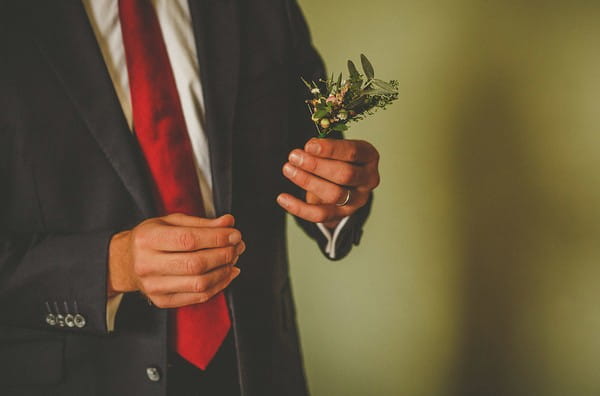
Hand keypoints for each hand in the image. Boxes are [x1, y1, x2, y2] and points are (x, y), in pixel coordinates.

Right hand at [107, 213, 244, 307]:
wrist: (126, 262)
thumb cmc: (152, 238)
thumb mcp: (171, 222)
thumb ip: (201, 223)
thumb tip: (228, 223)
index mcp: (147, 239)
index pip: (188, 240)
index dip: (216, 238)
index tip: (234, 234)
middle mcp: (147, 264)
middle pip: (195, 264)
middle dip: (224, 254)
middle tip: (237, 246)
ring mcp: (153, 286)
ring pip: (199, 283)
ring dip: (224, 271)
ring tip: (233, 258)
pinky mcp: (162, 301)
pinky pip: (198, 297)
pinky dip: (219, 285)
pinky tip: (227, 273)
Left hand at [277, 138, 379, 228]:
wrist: (345, 184)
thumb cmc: (339, 160)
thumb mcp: (337, 150)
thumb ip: (324, 149)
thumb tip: (306, 151)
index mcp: (369, 156)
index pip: (353, 152)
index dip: (330, 149)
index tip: (308, 146)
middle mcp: (368, 179)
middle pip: (345, 174)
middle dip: (317, 166)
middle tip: (294, 157)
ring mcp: (357, 199)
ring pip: (334, 195)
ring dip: (308, 182)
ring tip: (288, 170)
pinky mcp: (342, 215)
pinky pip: (320, 215)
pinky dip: (299, 208)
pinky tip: (282, 198)